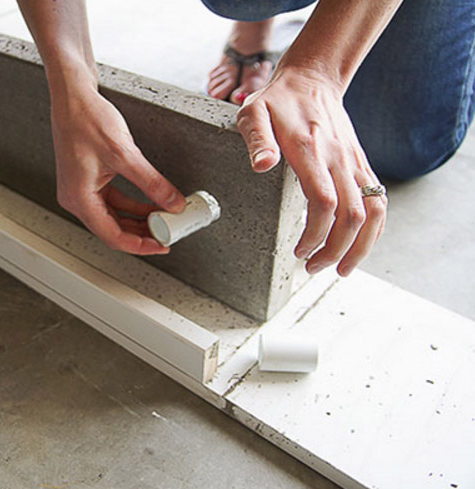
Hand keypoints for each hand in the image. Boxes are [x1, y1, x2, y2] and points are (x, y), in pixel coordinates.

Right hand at [49, 84, 185, 254]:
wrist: (73, 96)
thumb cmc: (86, 119)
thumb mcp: (125, 154)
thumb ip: (152, 182)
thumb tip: (173, 203)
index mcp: (79, 199)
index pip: (113, 236)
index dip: (141, 244)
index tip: (162, 244)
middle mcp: (76, 198)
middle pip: (113, 229)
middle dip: (142, 233)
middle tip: (168, 233)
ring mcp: (81, 189)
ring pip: (115, 216)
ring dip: (140, 219)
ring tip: (164, 219)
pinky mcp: (88, 179)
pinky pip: (113, 200)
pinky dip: (133, 204)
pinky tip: (151, 203)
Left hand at [235, 65, 386, 275]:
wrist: (312, 79)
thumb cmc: (278, 101)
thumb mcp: (253, 113)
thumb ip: (256, 139)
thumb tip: (261, 165)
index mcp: (310, 150)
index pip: (324, 201)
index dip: (316, 233)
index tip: (299, 252)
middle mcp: (338, 158)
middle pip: (352, 214)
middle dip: (336, 249)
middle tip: (313, 268)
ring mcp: (354, 162)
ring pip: (373, 211)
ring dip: (360, 246)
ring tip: (340, 268)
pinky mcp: (361, 164)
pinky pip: (378, 201)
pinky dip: (372, 229)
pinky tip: (356, 246)